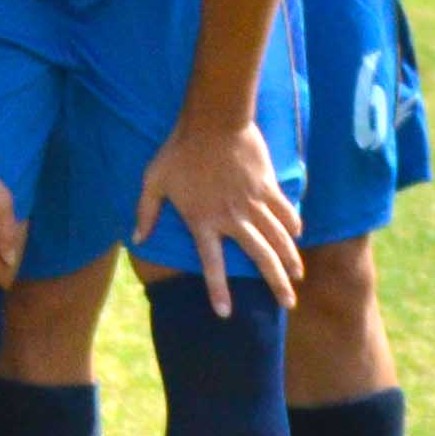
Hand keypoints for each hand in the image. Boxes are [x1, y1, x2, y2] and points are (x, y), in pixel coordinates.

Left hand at [131, 120, 302, 317]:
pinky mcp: (268, 186)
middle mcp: (232, 218)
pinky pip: (285, 211)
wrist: (212, 121)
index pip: (212, 264)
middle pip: (260, 258)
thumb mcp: (153, 180)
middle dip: (276, 284)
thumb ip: (146, 212)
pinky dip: (293, 224)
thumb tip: (137, 238)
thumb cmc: (178, 150)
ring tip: (297, 277)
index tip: (226, 314)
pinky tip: (297, 235)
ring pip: (279, 239)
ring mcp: (253, 203)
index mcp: (203, 221)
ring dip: (290, 259)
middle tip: (288, 304)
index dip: (218, 290)